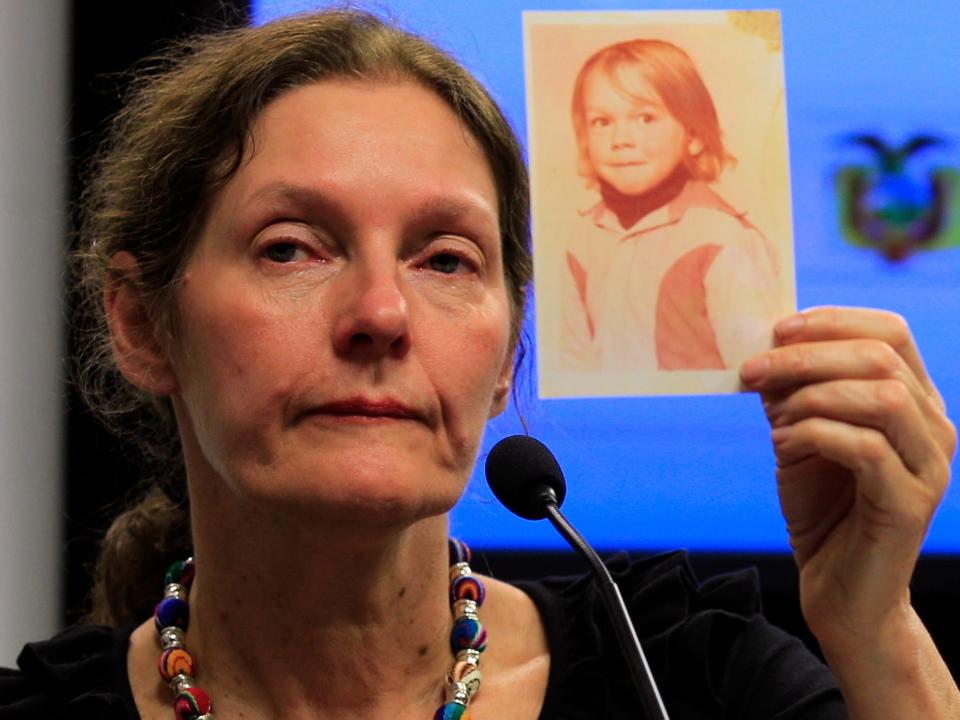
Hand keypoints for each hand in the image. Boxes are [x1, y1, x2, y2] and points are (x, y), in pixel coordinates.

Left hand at [739, 307, 955, 648]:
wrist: (840, 591)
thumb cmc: (821, 508)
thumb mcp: (800, 436)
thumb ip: (791, 393)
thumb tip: (762, 347)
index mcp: (913, 402)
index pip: (891, 332)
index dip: (834, 321)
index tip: (778, 329)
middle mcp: (934, 428)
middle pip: (881, 357)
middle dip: (807, 356)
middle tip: (753, 370)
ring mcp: (929, 467)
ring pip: (882, 397)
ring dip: (813, 396)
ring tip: (774, 419)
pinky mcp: (910, 505)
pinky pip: (866, 448)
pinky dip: (815, 434)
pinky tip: (783, 446)